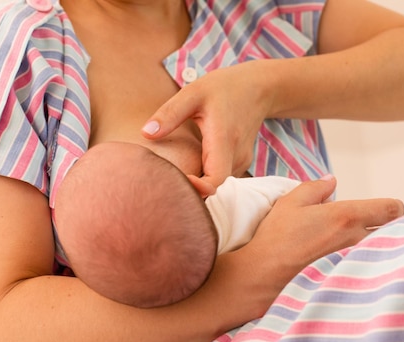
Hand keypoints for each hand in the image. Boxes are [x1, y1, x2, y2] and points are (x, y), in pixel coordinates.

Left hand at [142, 61, 273, 190]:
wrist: (258, 88)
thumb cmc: (224, 87)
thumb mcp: (193, 93)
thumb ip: (169, 114)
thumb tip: (145, 134)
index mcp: (224, 140)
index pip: (214, 181)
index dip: (195, 189)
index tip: (174, 183)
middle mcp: (236, 156)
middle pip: (213, 188)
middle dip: (190, 191)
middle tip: (163, 185)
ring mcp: (241, 162)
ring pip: (217, 185)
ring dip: (197, 185)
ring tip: (173, 177)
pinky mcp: (240, 163)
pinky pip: (221, 178)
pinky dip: (205, 178)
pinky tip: (189, 169)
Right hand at [247, 176, 403, 278]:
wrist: (263, 275)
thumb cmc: (276, 237)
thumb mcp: (291, 202)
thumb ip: (316, 188)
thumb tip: (331, 181)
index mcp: (346, 215)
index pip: (393, 209)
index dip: (392, 208)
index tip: (380, 211)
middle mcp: (356, 239)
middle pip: (394, 232)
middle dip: (387, 228)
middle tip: (369, 228)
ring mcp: (353, 262)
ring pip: (381, 252)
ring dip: (376, 248)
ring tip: (357, 248)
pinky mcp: (346, 280)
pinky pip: (366, 269)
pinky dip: (363, 265)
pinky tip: (347, 266)